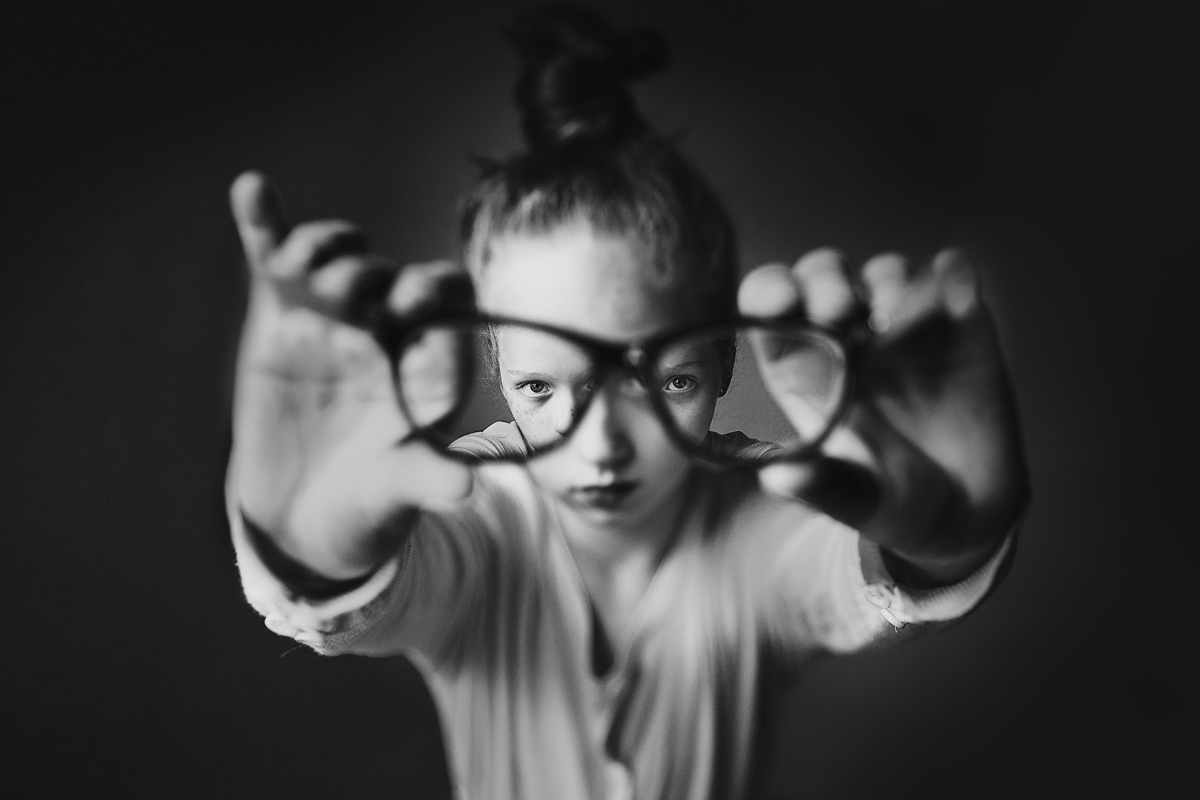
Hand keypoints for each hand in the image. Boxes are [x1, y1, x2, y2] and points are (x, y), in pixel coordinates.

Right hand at [229, 172, 473, 578]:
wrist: (304, 517)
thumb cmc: (372, 499)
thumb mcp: (400, 490)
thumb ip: (430, 478)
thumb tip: (467, 486)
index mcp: (426, 357)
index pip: (447, 297)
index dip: (435, 288)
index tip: (411, 307)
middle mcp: (383, 328)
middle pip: (386, 271)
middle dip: (372, 274)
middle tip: (354, 298)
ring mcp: (329, 318)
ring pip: (334, 255)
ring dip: (324, 246)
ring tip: (305, 263)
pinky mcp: (277, 318)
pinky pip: (271, 259)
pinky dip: (261, 223)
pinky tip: (252, 188)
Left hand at [739, 248, 1029, 583]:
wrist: (969, 511)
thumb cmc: (892, 499)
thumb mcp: (857, 500)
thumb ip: (823, 486)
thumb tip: (779, 478)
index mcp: (803, 366)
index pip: (770, 308)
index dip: (769, 293)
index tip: (782, 304)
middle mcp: (848, 336)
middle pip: (824, 275)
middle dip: (826, 281)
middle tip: (839, 310)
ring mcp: (904, 324)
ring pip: (885, 272)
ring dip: (886, 283)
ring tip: (891, 326)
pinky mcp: (960, 320)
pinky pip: (953, 276)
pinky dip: (953, 275)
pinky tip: (957, 301)